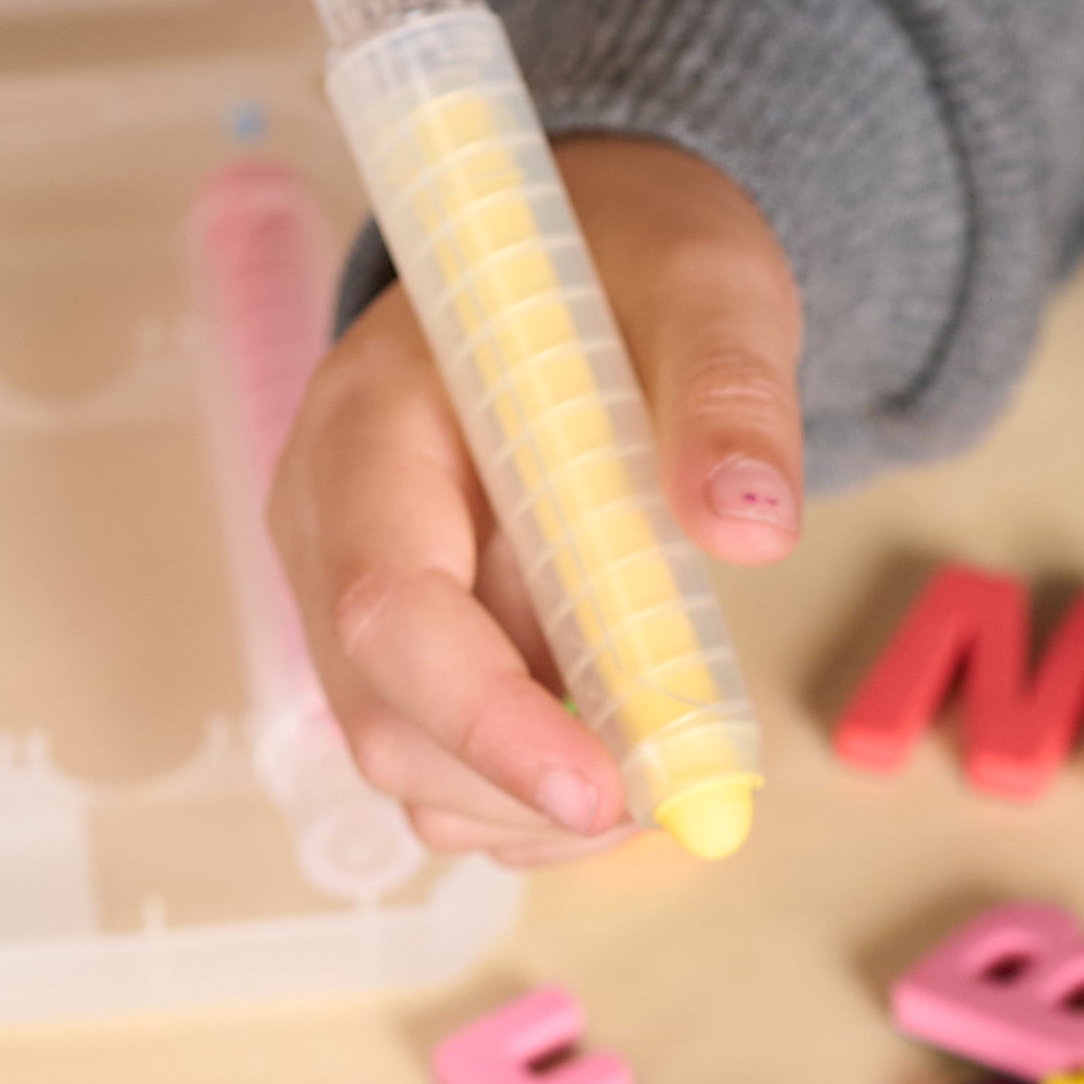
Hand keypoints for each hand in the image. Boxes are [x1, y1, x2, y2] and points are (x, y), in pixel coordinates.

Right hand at [270, 134, 805, 860]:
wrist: (597, 271)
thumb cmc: (634, 271)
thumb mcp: (708, 293)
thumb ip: (728, 393)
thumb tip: (750, 523)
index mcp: (373, 428)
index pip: (388, 609)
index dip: (487, 720)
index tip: (602, 787)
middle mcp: (333, 528)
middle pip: (388, 721)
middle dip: (531, 790)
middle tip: (680, 784)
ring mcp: (357, 603)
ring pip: (419, 772)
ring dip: (544, 812)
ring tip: (667, 753)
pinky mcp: (403, 657)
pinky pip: (453, 776)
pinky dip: (544, 804)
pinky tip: (627, 748)